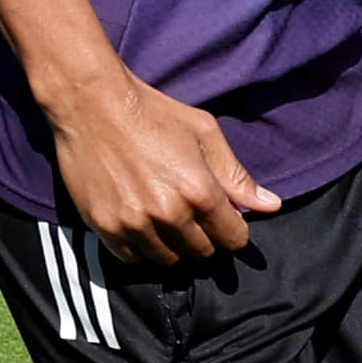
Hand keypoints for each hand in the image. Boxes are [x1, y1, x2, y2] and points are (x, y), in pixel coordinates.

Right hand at [48, 72, 281, 264]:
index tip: (221, 219)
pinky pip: (132, 258)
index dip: (232, 230)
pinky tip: (140, 225)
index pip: (233, 239)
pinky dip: (140, 248)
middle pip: (201, 252)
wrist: (91, 103)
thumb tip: (271, 205)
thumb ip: (236, 175)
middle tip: (189, 214)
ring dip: (171, 245)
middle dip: (203, 237)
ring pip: (167, 259)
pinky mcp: (105, 226)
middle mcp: (170, 214)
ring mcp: (135, 223)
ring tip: (164, 220)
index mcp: (200, 191)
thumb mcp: (203, 132)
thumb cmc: (152, 112)